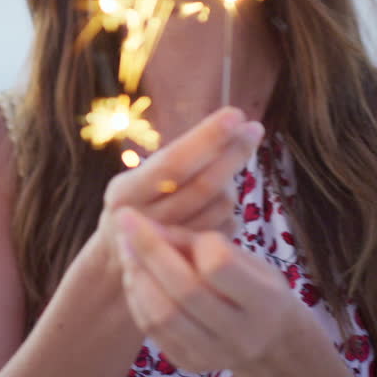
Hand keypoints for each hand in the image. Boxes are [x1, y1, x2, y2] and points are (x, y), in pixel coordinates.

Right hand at [97, 107, 262, 265]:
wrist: (122, 260)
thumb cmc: (137, 205)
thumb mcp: (138, 181)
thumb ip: (173, 160)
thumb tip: (231, 126)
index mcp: (124, 193)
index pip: (172, 162)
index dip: (207, 138)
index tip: (235, 115)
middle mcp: (144, 223)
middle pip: (203, 186)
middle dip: (233, 154)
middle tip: (254, 129)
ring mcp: (171, 246)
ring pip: (220, 206)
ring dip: (231, 183)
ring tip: (224, 171)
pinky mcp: (194, 261)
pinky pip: (228, 226)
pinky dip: (230, 210)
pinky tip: (217, 203)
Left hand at [113, 207, 295, 373]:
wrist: (271, 340)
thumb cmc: (255, 285)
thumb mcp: (244, 257)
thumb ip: (200, 242)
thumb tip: (148, 228)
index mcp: (265, 300)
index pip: (219, 266)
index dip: (191, 240)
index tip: (170, 220)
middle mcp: (241, 334)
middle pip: (184, 291)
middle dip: (149, 250)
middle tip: (126, 222)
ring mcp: (214, 355)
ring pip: (161, 315)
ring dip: (137, 275)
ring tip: (127, 247)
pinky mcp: (189, 363)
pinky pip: (152, 329)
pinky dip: (137, 296)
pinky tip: (134, 273)